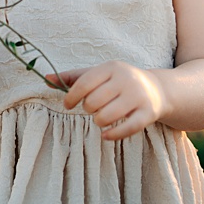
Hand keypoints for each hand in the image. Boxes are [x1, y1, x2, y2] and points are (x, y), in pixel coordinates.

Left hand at [49, 61, 165, 139]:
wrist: (157, 89)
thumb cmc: (118, 82)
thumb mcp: (97, 74)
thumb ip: (72, 77)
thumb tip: (46, 79)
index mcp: (111, 67)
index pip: (83, 83)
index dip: (71, 97)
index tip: (67, 105)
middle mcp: (126, 80)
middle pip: (94, 101)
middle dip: (87, 108)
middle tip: (91, 109)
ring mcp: (139, 97)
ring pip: (108, 115)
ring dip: (98, 121)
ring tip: (99, 119)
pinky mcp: (148, 113)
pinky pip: (127, 128)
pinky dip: (113, 135)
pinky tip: (105, 135)